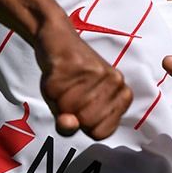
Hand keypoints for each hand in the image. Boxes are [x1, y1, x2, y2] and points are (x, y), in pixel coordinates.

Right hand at [35, 21, 131, 139]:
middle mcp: (114, 81)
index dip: (84, 126)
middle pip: (86, 122)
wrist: (58, 40)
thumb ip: (71, 126)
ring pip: (69, 108)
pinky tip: (57, 74)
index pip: (101, 133)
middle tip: (71, 92)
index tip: (82, 108)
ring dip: (58, 99)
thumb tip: (69, 124)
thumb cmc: (70, 79)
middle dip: (70, 113)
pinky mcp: (73, 63)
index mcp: (122, 94)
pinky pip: (55, 92)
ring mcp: (95, 71)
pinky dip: (49, 86)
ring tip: (65, 82)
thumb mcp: (76, 108)